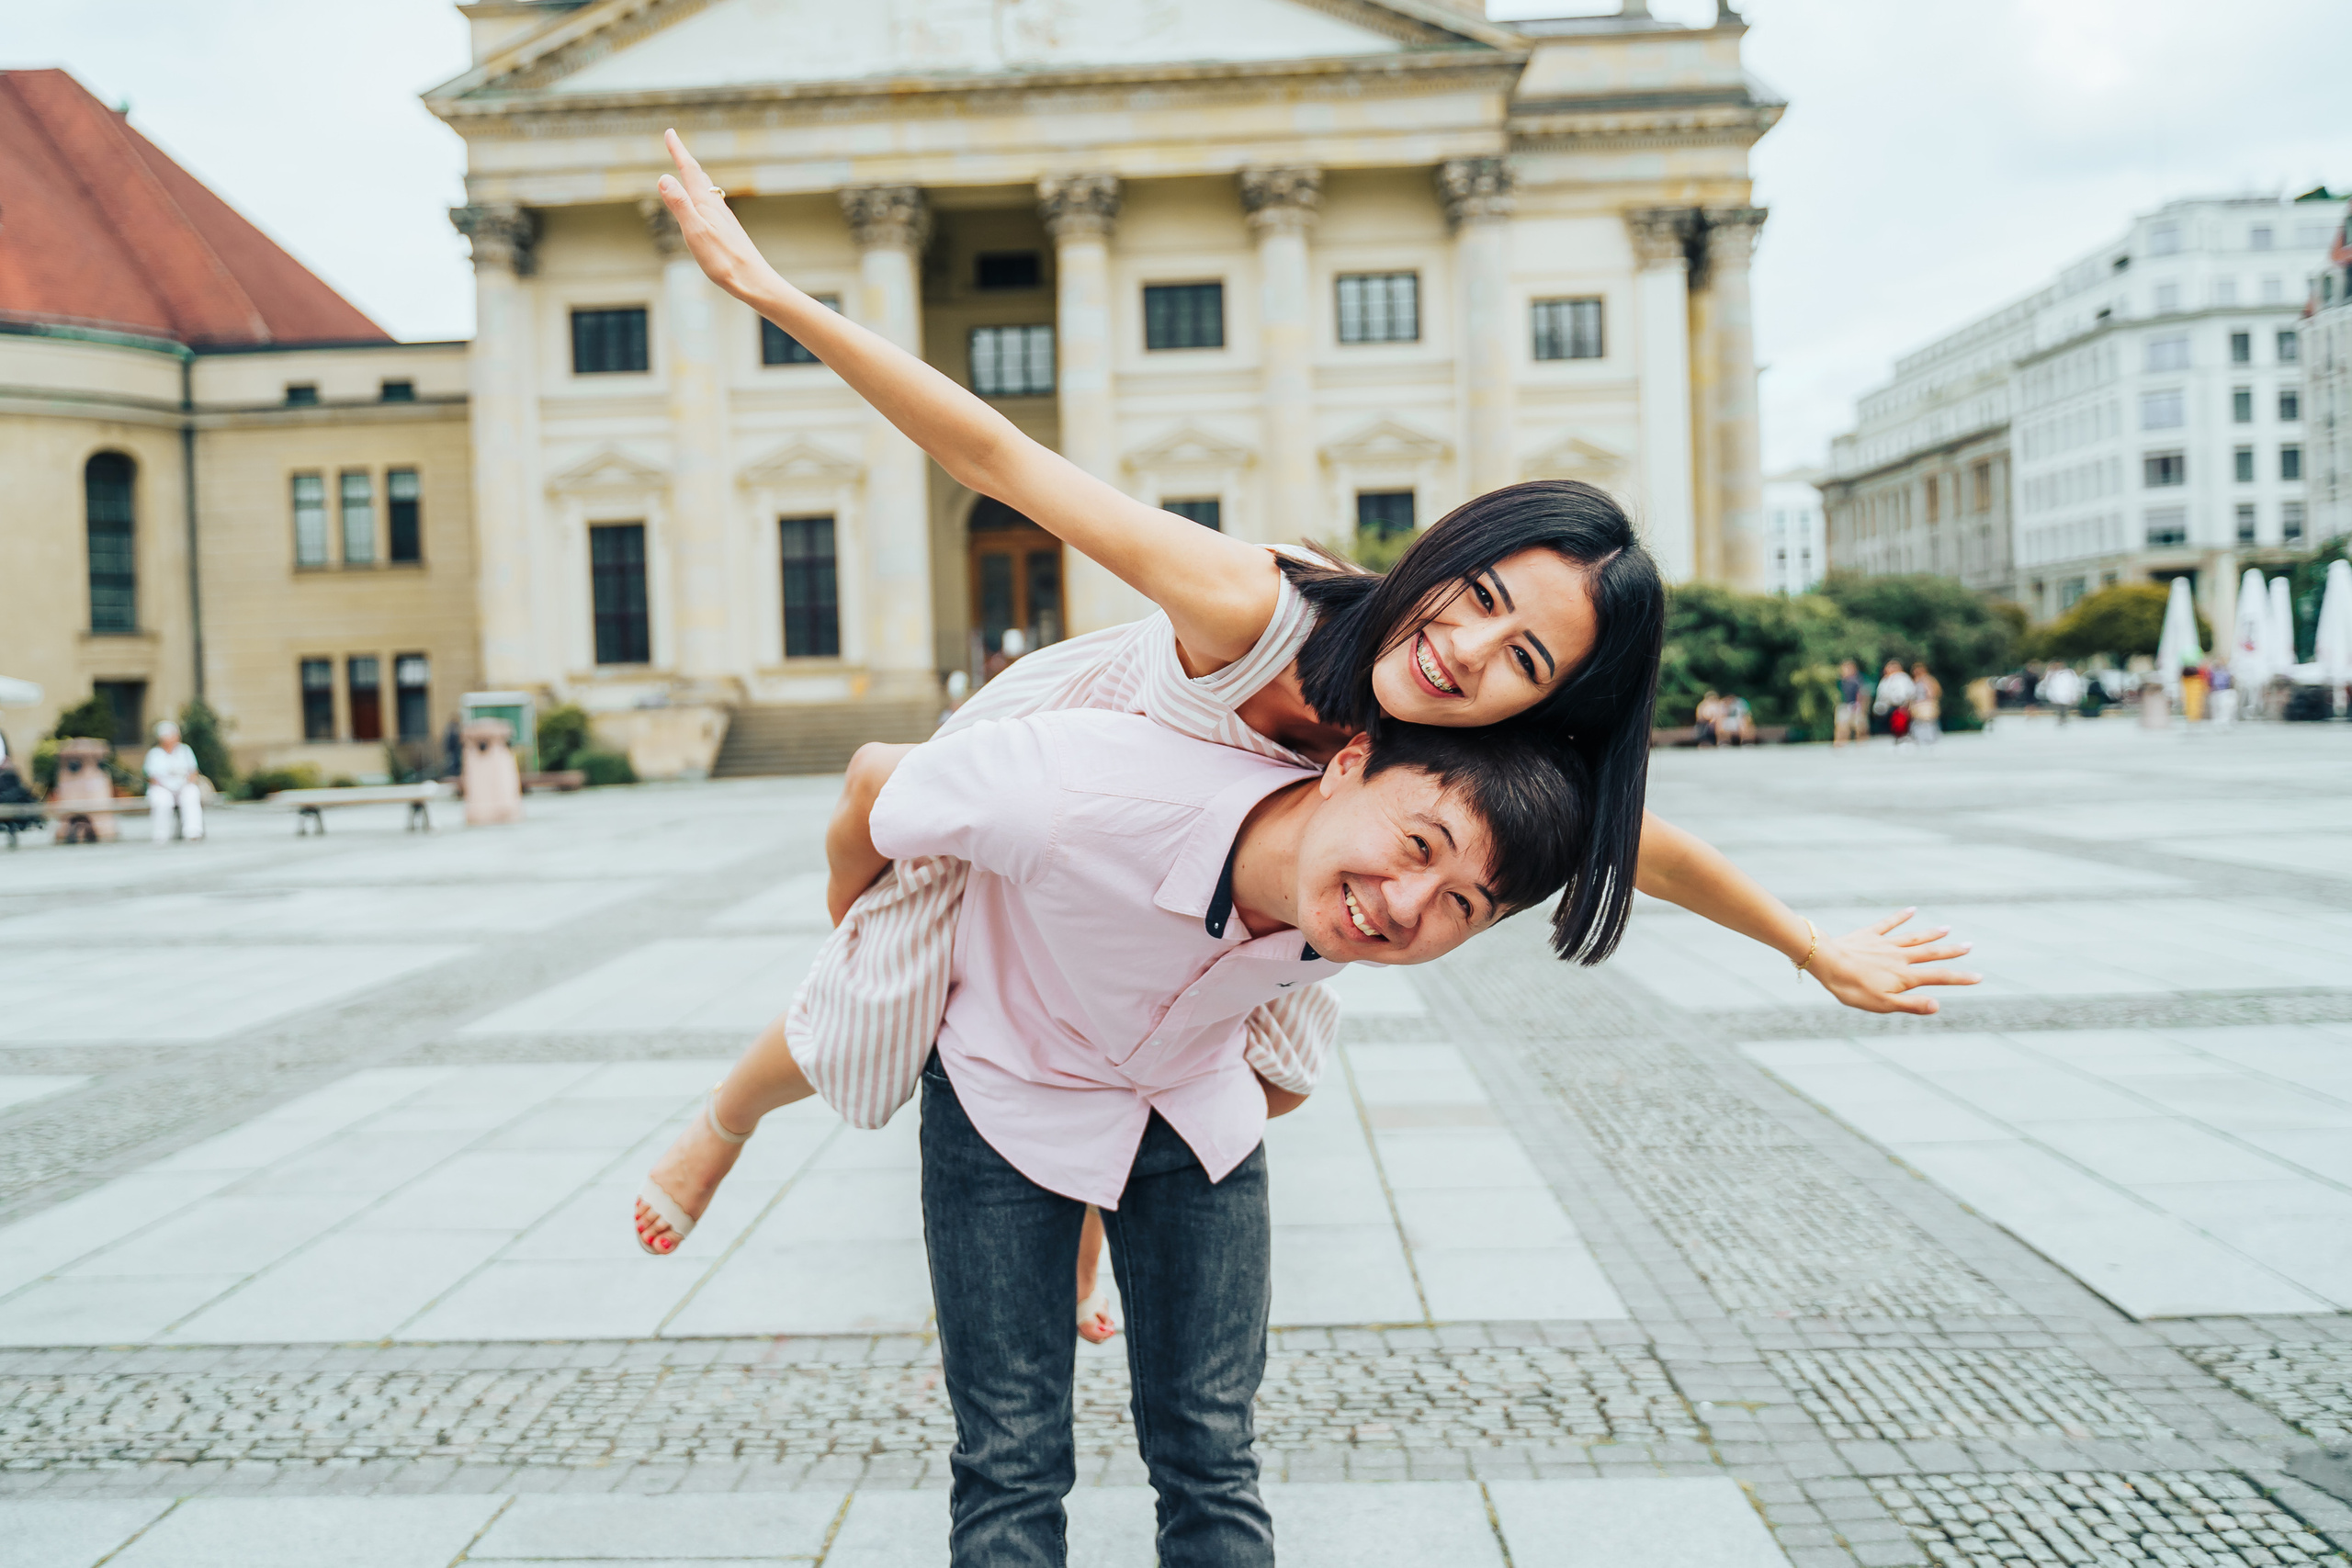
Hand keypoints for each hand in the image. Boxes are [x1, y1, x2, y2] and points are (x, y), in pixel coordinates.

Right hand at [653, 128, 775, 298]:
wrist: (755, 282)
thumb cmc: (724, 261)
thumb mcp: (695, 233)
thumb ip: (680, 205)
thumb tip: (664, 177)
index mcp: (706, 204)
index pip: (689, 170)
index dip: (678, 150)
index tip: (669, 132)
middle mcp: (717, 207)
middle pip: (699, 177)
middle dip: (684, 160)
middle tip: (675, 145)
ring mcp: (724, 219)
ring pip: (708, 191)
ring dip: (696, 177)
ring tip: (689, 170)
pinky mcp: (729, 232)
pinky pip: (713, 205)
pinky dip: (703, 195)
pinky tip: (708, 205)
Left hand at [1802, 908, 1979, 1015]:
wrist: (1826, 962)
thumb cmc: (1853, 988)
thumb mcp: (1883, 1005)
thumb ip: (1911, 1005)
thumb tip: (1938, 1006)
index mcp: (1904, 976)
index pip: (1939, 977)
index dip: (1960, 978)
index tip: (1979, 976)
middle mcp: (1899, 957)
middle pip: (1931, 953)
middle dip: (1952, 951)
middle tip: (1970, 945)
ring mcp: (1885, 944)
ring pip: (1914, 938)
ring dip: (1932, 934)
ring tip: (1948, 929)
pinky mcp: (1869, 935)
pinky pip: (1888, 924)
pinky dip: (1901, 917)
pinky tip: (1912, 910)